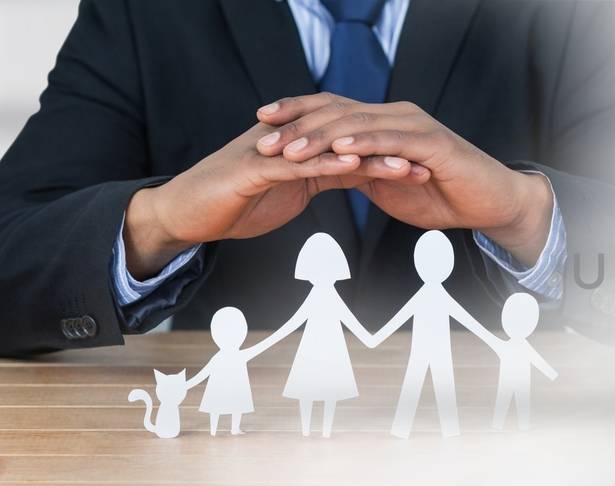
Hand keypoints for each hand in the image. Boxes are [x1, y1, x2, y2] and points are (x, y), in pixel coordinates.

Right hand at [124, 123, 427, 276]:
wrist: (186, 214)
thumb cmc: (236, 202)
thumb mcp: (290, 191)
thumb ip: (321, 177)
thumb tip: (357, 173)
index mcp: (300, 147)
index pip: (351, 147)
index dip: (387, 155)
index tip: (424, 166)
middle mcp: (289, 141)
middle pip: (347, 141)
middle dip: (387, 152)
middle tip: (427, 161)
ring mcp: (271, 151)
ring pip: (327, 148)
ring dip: (368, 156)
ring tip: (404, 165)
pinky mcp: (253, 167)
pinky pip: (296, 163)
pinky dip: (325, 163)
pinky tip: (351, 166)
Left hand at [255, 93, 553, 264]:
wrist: (490, 203)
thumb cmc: (443, 195)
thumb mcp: (389, 185)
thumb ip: (361, 172)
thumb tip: (330, 173)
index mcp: (384, 122)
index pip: (332, 109)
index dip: (295, 114)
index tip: (261, 123)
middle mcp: (396, 115)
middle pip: (337, 111)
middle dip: (296, 125)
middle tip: (263, 140)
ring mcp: (414, 125)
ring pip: (357, 123)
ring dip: (319, 136)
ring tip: (289, 149)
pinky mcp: (432, 142)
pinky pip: (390, 139)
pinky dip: (362, 143)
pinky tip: (338, 150)